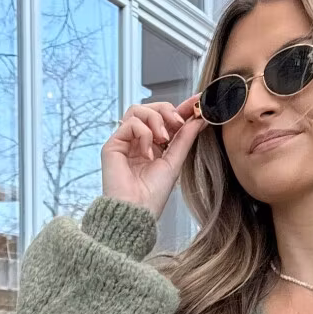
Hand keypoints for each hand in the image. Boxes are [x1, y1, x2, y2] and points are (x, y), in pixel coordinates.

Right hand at [100, 97, 207, 217]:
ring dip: (155, 120)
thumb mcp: (175, 162)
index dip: (182, 108)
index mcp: (153, 145)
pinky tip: (147, 153)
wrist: (136, 212)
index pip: (166, 118)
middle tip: (178, 124)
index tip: (199, 101)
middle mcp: (137, 141)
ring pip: (138, 110)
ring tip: (163, 139)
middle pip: (151, 108)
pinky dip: (144, 133)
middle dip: (167, 111)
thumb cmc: (153, 195)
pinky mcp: (112, 145)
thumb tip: (199, 118)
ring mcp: (124, 142)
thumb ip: (185, 138)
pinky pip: (130, 123)